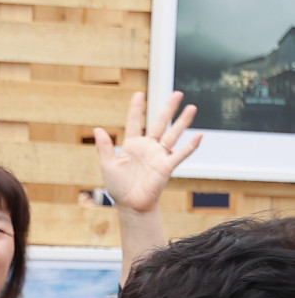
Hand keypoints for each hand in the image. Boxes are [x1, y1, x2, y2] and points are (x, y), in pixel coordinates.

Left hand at [97, 88, 200, 214]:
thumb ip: (105, 147)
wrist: (130, 204)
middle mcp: (148, 147)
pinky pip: (180, 154)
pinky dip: (190, 146)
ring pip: (173, 134)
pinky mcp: (166, 167)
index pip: (134, 122)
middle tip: (177, 93)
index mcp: (132, 145)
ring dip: (182, 122)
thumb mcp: (107, 164)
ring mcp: (159, 156)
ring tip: (192, 107)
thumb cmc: (118, 186)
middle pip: (159, 123)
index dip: (136, 108)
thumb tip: (98, 129)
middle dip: (168, 108)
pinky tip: (199, 135)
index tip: (139, 94)